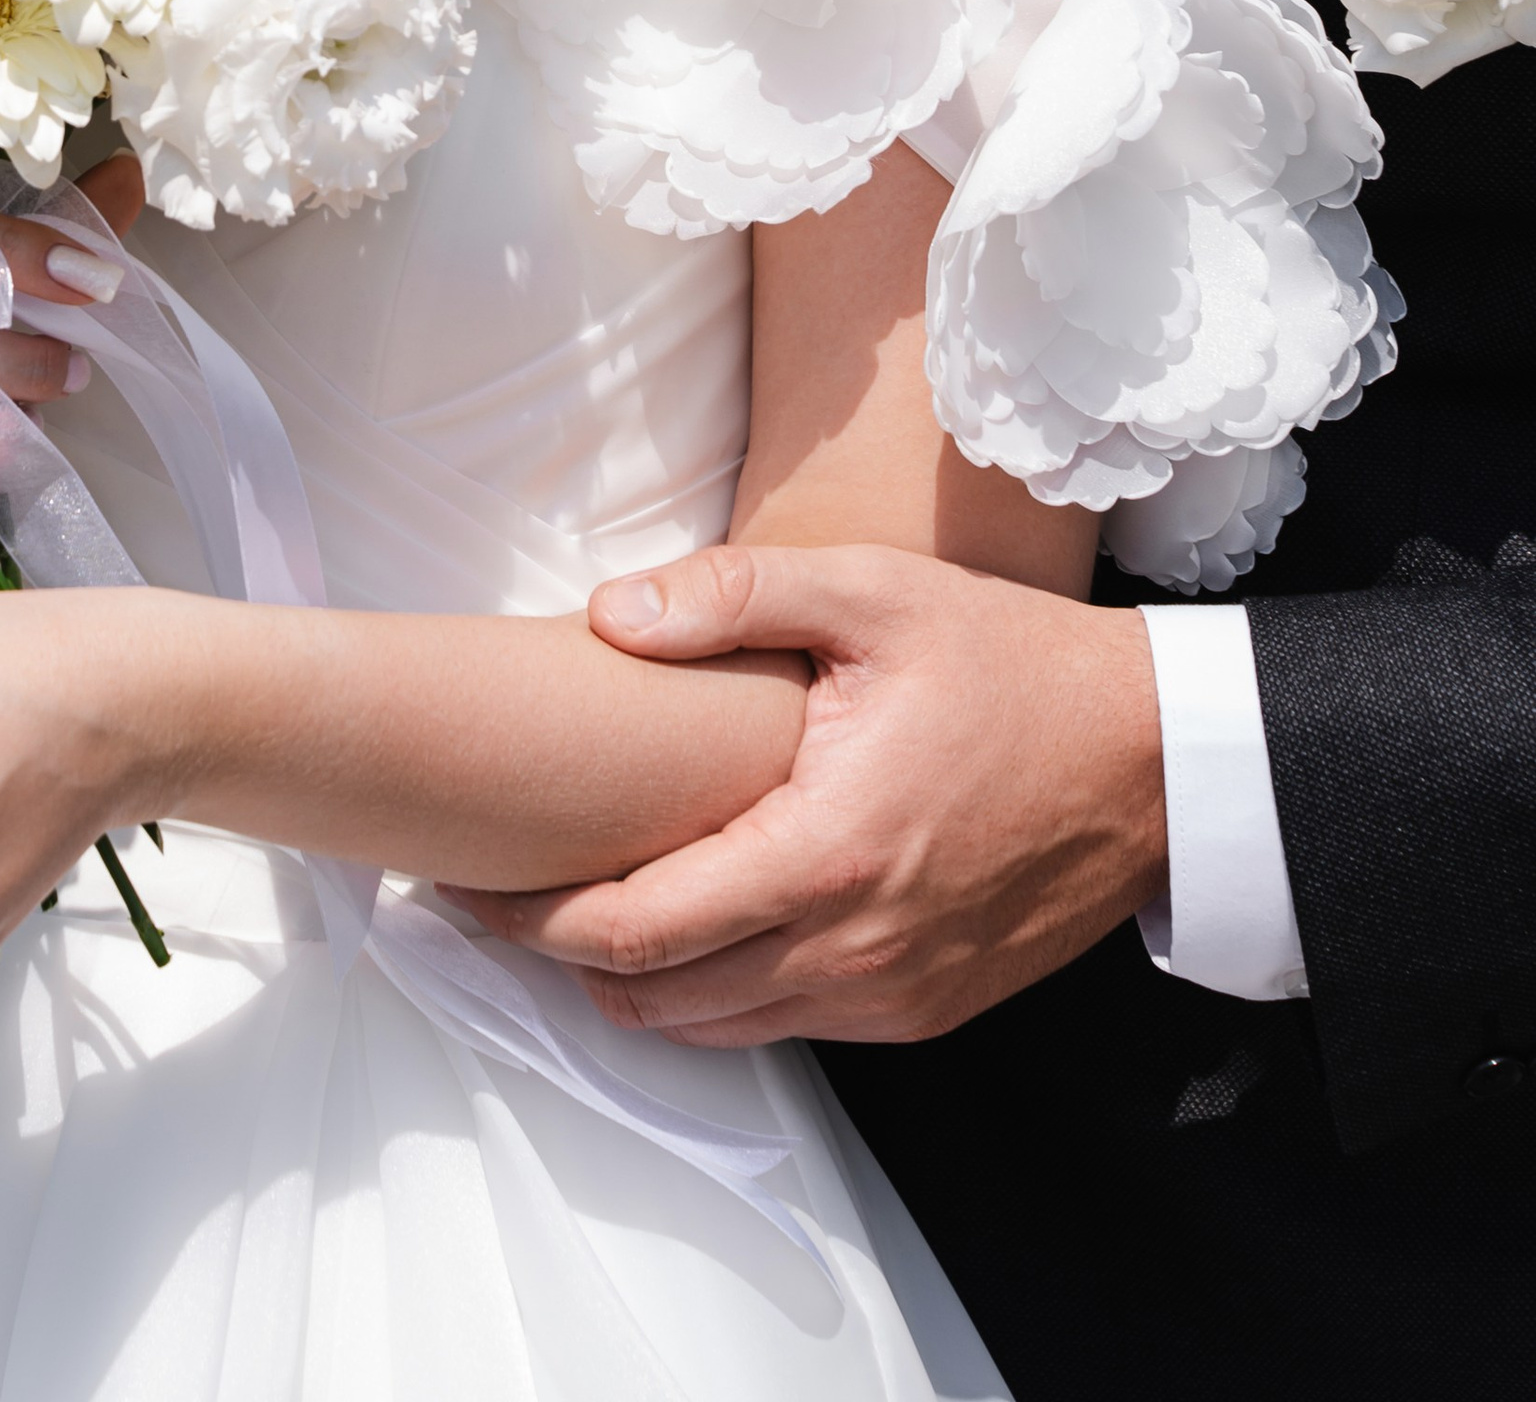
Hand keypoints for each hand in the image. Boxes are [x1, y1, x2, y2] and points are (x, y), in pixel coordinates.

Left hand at [449, 542, 1164, 1044]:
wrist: (1159, 763)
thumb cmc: (1013, 665)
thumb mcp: (872, 594)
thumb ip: (731, 594)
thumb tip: (606, 614)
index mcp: (823, 856)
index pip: (637, 930)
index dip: (531, 919)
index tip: (462, 882)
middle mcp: (851, 950)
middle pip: (656, 999)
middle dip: (558, 958)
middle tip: (490, 898)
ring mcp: (891, 995)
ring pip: (716, 1028)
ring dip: (634, 985)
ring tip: (570, 909)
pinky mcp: (923, 1008)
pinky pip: (787, 1025)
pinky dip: (718, 993)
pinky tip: (687, 924)